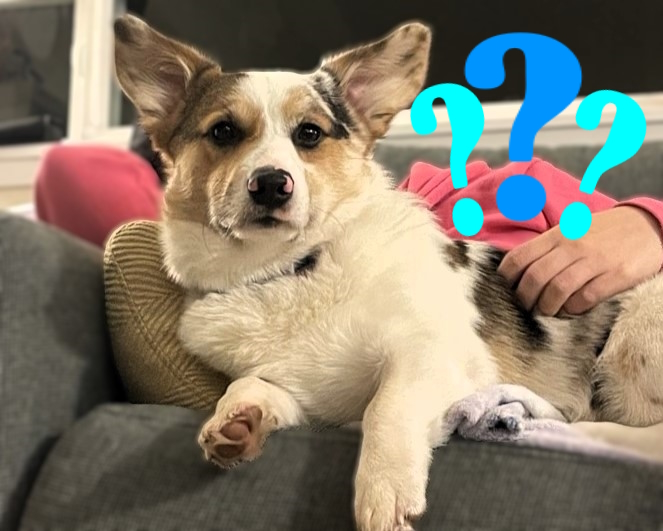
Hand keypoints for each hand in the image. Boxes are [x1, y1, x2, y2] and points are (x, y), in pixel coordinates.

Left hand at [497, 206, 662, 315]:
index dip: (505, 279)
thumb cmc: (602, 232)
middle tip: (525, 309)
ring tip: (547, 312)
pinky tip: (572, 310)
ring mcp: (595, 260)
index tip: (504, 292)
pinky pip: (586, 298)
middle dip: (524, 300)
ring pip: (557, 289)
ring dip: (547, 307)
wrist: (648, 225)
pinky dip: (574, 309)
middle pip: (534, 278)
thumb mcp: (569, 230)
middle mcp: (572, 246)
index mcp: (556, 235)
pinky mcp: (616, 275)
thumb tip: (515, 271)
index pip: (518, 258)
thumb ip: (545, 248)